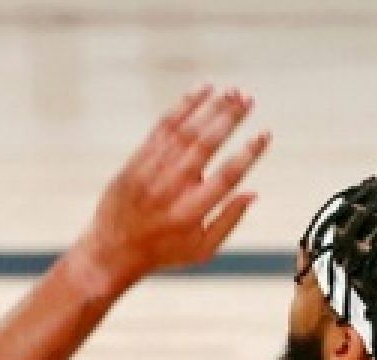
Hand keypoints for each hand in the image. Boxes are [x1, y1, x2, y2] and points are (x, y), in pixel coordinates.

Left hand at [78, 85, 270, 287]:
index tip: (264, 134)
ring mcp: (150, 173)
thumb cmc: (164, 251)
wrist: (111, 250)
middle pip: (205, 147)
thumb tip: (253, 193)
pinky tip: (203, 91)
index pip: (225, 177)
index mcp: (191, 213)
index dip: (248, 155)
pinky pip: (162, 127)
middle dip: (229, 120)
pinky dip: (184, 107)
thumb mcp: (201, 250)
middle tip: (249, 100)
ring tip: (233, 92)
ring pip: (184, 132)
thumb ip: (229, 221)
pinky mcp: (137, 161)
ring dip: (210, 108)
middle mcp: (170, 190)